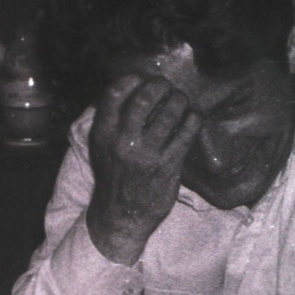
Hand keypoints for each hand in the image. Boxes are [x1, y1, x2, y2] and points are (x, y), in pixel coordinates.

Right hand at [84, 74, 199, 264]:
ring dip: (179, 100)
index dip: (133, 79)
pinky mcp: (168, 166)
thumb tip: (133, 87)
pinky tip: (192, 117)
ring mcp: (147, 154)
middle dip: (160, 85)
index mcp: (103, 133)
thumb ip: (111, 120)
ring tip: (181, 100)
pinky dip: (193, 119)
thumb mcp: (102, 147)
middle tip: (167, 87)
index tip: (143, 78)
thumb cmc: (114, 176)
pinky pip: (187, 132)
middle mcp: (123, 142)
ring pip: (170, 112)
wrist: (121, 216)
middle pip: (145, 98)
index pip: (116, 92)